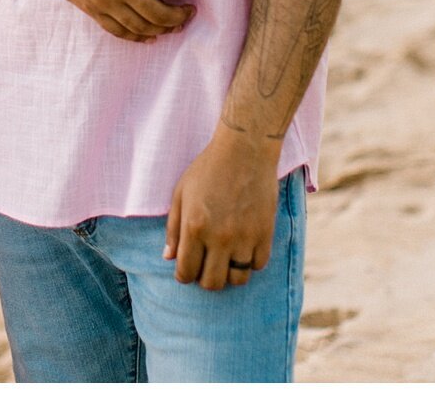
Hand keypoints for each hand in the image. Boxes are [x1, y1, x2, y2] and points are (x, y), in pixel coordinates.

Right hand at [27, 0, 193, 41]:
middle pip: (159, 13)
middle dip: (181, 16)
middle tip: (189, 12)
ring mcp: (103, 0)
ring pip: (141, 26)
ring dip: (163, 29)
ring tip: (175, 24)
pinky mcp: (91, 9)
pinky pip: (119, 31)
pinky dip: (138, 37)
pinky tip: (149, 35)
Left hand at [164, 128, 280, 289]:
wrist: (245, 150)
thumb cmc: (208, 169)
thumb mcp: (181, 193)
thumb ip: (173, 228)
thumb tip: (169, 257)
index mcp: (194, 227)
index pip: (186, 272)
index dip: (183, 275)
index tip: (187, 270)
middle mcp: (219, 237)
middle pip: (212, 283)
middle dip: (205, 279)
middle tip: (206, 265)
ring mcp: (245, 237)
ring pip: (237, 279)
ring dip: (229, 273)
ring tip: (225, 259)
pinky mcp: (265, 233)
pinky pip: (258, 265)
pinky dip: (250, 262)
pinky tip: (243, 248)